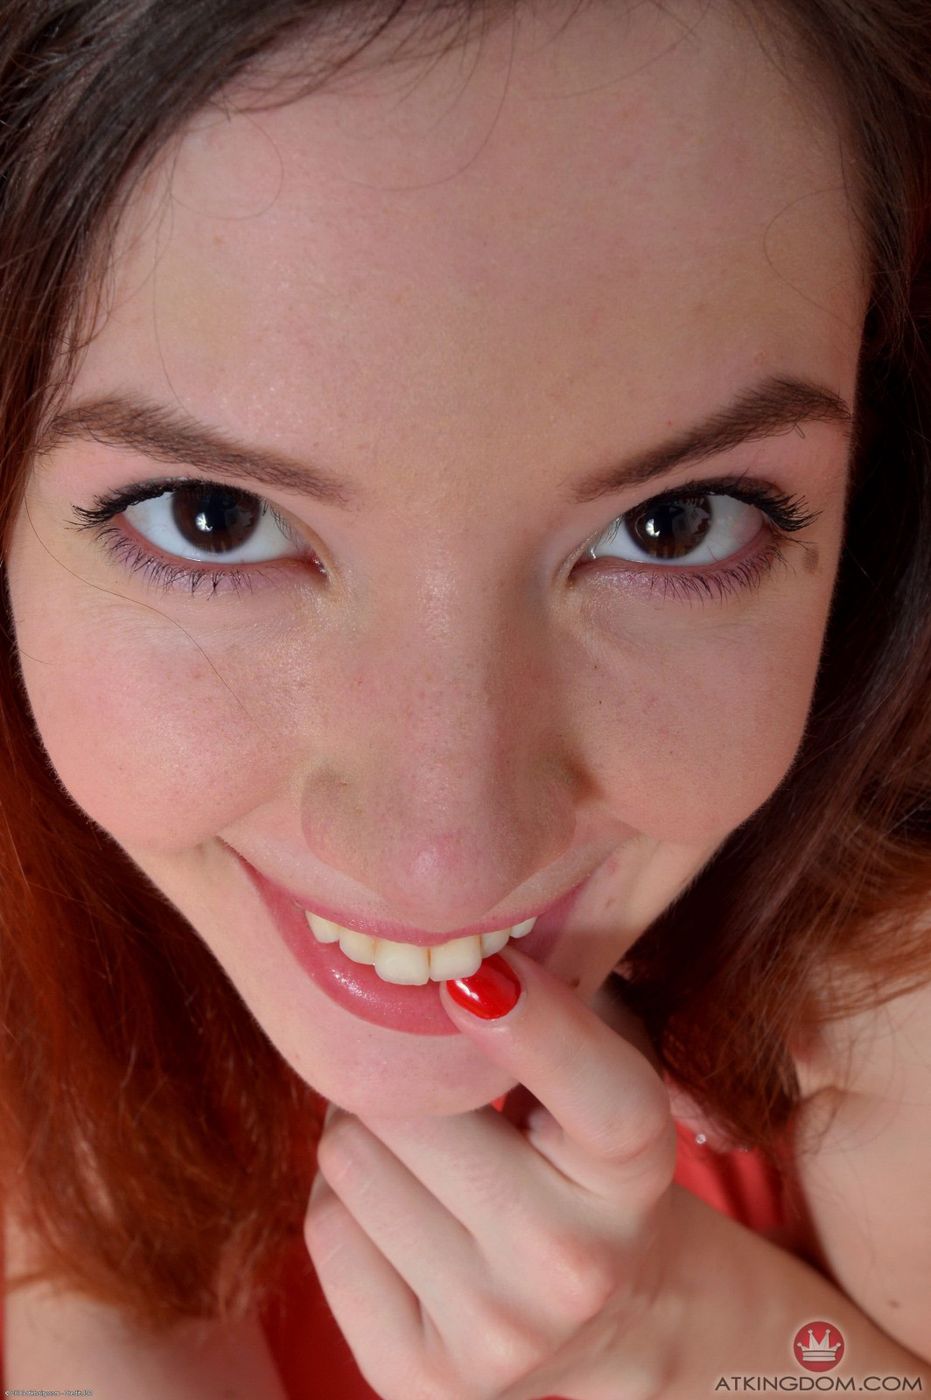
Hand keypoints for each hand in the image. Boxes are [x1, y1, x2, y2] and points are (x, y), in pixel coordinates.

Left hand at [304, 947, 684, 1399]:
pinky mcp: (417, 1380)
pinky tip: (405, 1211)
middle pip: (411, 1107)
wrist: (613, 1321)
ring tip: (425, 1149)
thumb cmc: (591, 1162)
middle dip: (404, 1072)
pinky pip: (324, 1229)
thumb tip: (470, 936)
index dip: (538, 1026)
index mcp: (638, 1174)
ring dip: (368, 1131)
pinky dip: (348, 1200)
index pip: (603, 1097)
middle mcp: (574, 1264)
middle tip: (431, 1075)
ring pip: (349, 1157)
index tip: (475, 969)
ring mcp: (495, 1335)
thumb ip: (564, 1001)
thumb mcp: (615, 1075)